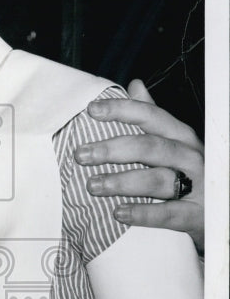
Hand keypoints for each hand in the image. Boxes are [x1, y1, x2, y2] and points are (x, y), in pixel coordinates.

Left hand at [76, 80, 203, 253]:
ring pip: (158, 179)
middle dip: (114, 149)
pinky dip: (143, 213)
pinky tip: (120, 213)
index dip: (122, 111)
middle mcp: (189, 157)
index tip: (92, 109)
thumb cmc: (190, 171)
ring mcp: (196, 185)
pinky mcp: (196, 214)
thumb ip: (153, 117)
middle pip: (151, 147)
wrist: (221, 208)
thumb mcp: (175, 141)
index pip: (151, 117)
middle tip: (82, 155)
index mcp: (181, 137)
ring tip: (93, 185)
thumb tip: (134, 85)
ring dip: (123, 182)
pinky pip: (168, 213)